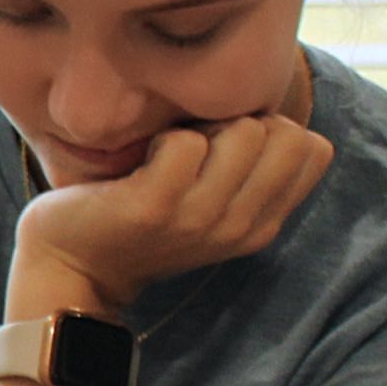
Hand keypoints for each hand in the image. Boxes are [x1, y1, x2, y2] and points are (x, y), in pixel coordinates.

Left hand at [11, 110, 332, 314]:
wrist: (72, 264)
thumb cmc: (145, 217)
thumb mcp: (215, 206)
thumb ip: (257, 174)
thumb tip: (291, 123)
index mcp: (261, 225)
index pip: (314, 150)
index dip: (273, 128)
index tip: (228, 145)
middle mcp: (239, 227)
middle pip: (285, 134)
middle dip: (241, 121)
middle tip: (196, 145)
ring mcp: (198, 219)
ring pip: (243, 133)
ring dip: (201, 127)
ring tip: (167, 155)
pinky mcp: (153, 207)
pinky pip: (184, 142)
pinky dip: (161, 138)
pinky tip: (141, 162)